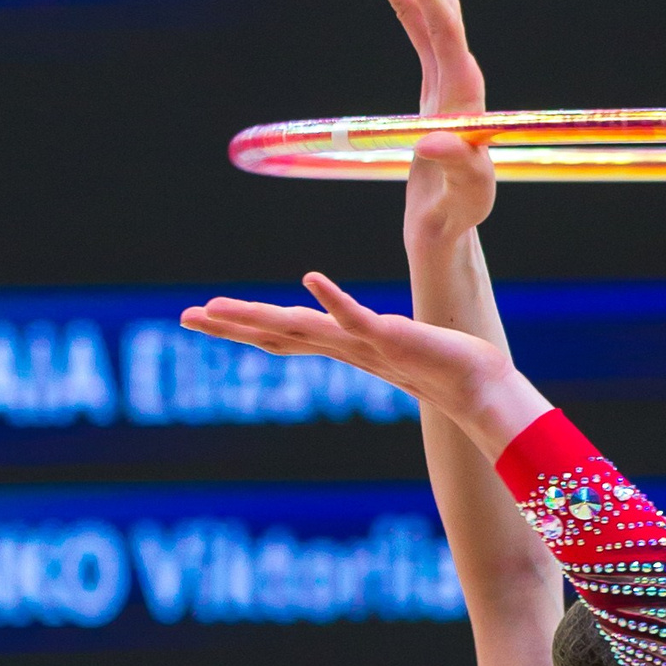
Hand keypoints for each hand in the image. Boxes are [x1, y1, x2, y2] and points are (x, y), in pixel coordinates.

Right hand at [180, 275, 542, 443]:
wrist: (479, 388)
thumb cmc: (443, 365)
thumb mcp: (392, 343)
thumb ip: (366, 331)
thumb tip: (347, 320)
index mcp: (343, 347)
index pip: (283, 336)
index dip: (241, 326)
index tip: (203, 317)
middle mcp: (346, 347)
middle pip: (277, 334)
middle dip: (231, 325)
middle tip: (186, 317)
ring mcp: (365, 344)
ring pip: (301, 329)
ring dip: (259, 316)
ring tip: (218, 307)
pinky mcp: (391, 338)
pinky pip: (356, 316)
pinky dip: (333, 299)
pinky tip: (310, 277)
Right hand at [343, 0, 495, 244]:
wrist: (450, 228)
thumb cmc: (458, 217)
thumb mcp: (461, 199)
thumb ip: (456, 169)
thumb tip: (433, 141)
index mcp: (465, 101)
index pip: (449, 34)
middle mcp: (461, 84)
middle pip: (442, 13)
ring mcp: (447, 84)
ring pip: (428, 18)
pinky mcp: (433, 90)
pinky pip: (419, 35)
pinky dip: (405, 5)